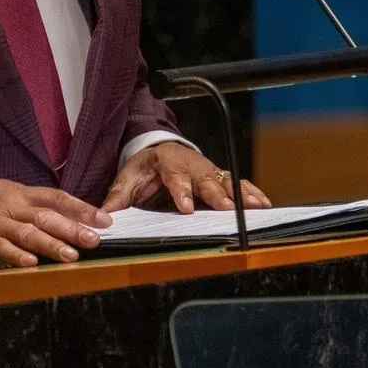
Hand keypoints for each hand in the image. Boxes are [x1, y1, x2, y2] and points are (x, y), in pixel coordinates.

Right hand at [0, 177, 112, 267]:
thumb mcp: (0, 195)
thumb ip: (26, 205)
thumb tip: (57, 216)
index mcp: (17, 192)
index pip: (56, 197)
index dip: (81, 208)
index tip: (104, 219)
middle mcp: (9, 204)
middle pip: (47, 215)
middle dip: (73, 228)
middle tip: (96, 240)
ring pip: (27, 231)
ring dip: (51, 244)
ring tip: (71, 256)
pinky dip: (14, 255)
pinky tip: (30, 263)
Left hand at [102, 143, 271, 213]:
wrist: (160, 151)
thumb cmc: (145, 168)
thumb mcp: (127, 178)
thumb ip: (117, 197)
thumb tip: (104, 216)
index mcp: (167, 161)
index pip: (174, 175)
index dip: (181, 190)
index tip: (186, 207)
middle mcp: (191, 164)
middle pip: (205, 179)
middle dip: (215, 195)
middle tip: (224, 210)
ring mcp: (208, 170)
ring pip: (225, 181)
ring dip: (240, 195)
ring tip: (255, 207)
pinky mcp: (219, 178)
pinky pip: (237, 184)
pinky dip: (251, 193)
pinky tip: (263, 204)